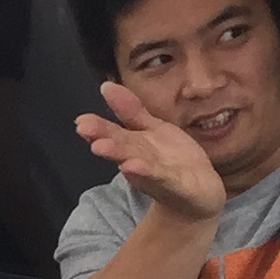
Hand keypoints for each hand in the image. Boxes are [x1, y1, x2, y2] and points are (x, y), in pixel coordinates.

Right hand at [73, 81, 225, 223]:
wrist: (199, 193)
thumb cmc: (172, 161)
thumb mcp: (152, 130)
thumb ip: (130, 111)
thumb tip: (106, 86)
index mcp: (134, 146)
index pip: (114, 135)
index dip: (97, 128)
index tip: (80, 121)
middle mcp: (140, 161)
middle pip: (121, 148)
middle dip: (103, 139)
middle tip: (83, 129)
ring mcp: (157, 175)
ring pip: (136, 162)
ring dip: (118, 155)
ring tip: (100, 147)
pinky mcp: (176, 185)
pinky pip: (161, 176)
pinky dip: (146, 171)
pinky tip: (133, 165)